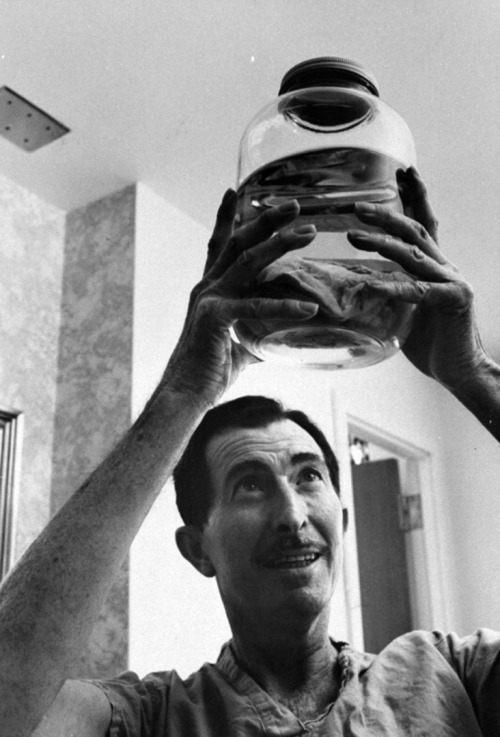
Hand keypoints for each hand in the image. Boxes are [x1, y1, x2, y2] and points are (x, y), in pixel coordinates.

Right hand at [164, 190, 317, 403]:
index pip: (219, 245)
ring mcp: (209, 299)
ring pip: (248, 261)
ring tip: (308, 233)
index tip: (234, 191)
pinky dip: (285, 306)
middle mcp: (206, 287)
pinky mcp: (215, 317)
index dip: (226, 217)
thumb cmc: (208, 371)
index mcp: (209, 289)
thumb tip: (281, 335)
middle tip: (294, 205)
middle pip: (238, 242)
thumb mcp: (238, 345)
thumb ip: (257, 332)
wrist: (185, 394)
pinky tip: (310, 308)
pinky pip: (256, 306)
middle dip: (265, 220)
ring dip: (280, 243)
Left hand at [346, 168, 488, 390]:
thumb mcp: (404, 312)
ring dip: (383, 242)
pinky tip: (370, 283)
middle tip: (358, 205)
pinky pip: (417, 290)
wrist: (459, 371)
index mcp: (435, 267)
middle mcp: (446, 268)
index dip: (414, 197)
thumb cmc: (430, 344)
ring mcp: (452, 282)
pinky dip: (392, 286)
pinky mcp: (453, 301)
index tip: (402, 173)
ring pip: (414, 254)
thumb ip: (389, 293)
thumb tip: (359, 285)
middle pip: (416, 230)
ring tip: (354, 235)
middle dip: (387, 214)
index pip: (423, 225)